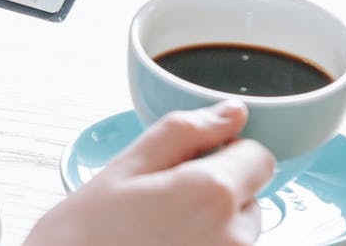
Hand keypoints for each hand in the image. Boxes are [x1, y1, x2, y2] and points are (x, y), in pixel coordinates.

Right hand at [24, 102, 275, 245]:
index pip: (260, 156)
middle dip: (215, 190)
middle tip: (159, 202)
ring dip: (209, 224)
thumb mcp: (127, 166)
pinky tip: (162, 245)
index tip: (187, 164)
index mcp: (213, 194)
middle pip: (248, 195)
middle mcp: (234, 238)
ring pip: (238, 230)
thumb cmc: (85, 233)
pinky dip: (201, 245)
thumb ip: (186, 132)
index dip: (224, 151)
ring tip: (156, 231)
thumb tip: (233, 112)